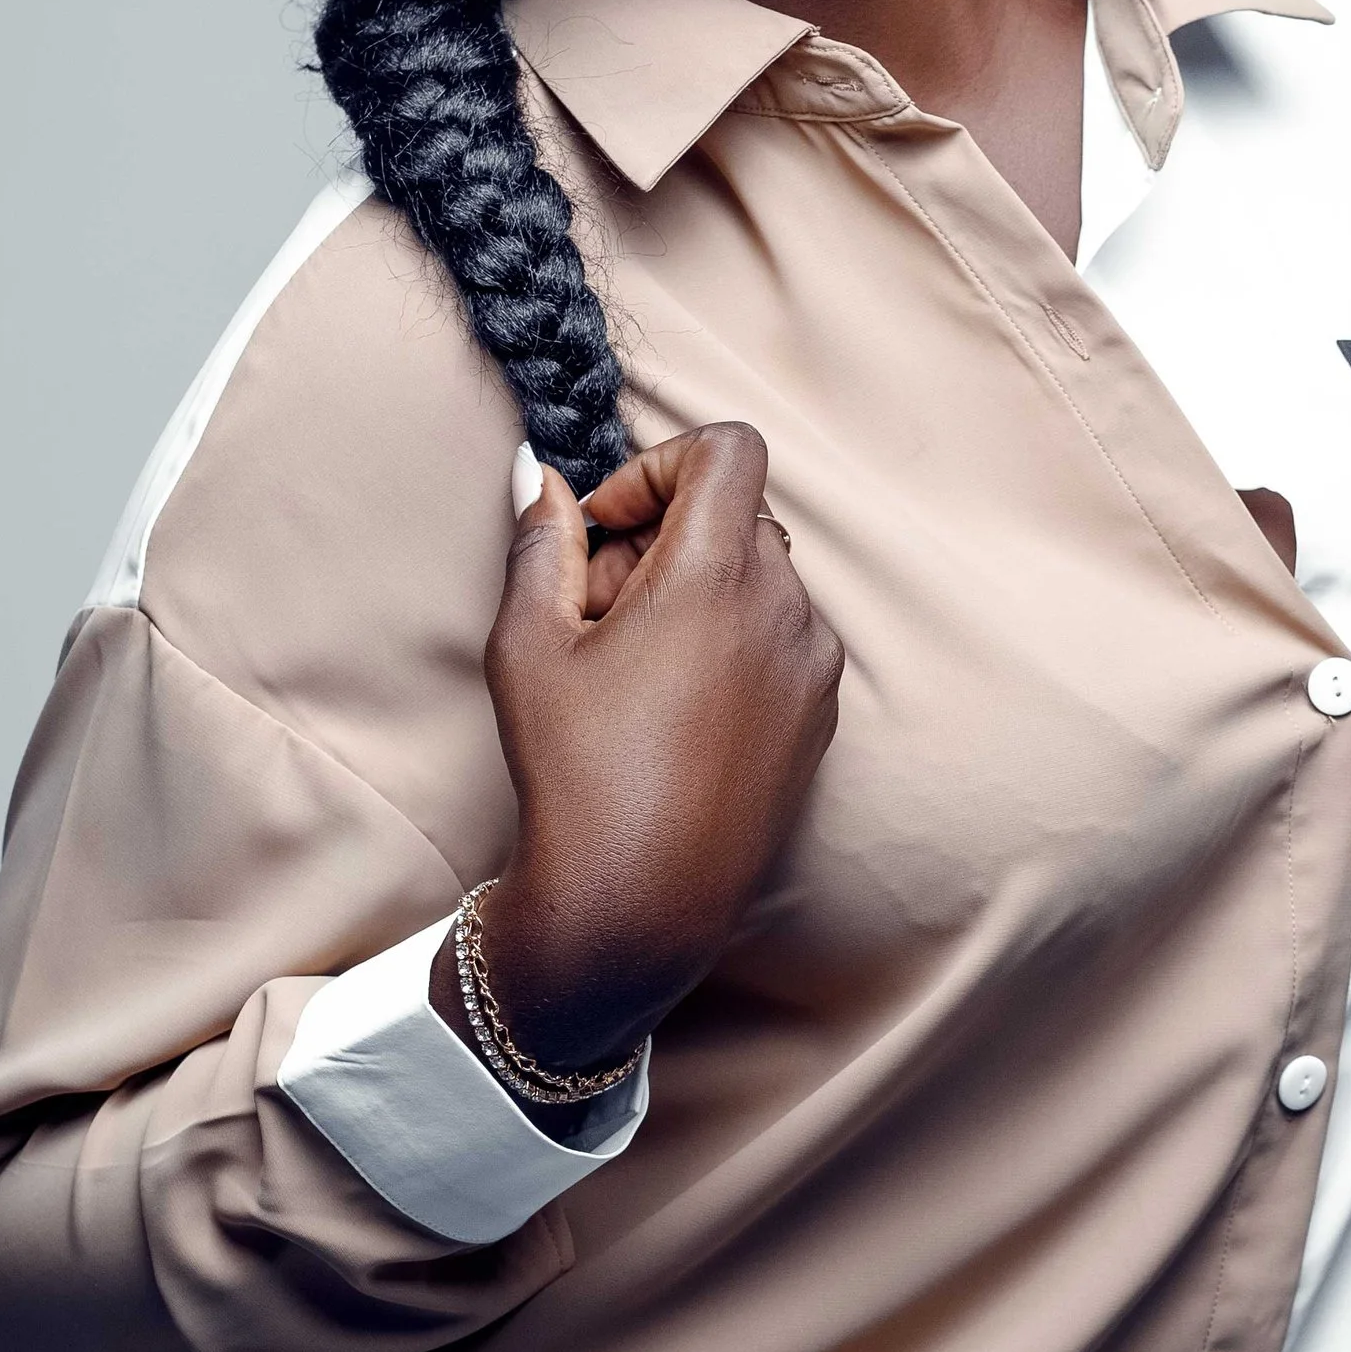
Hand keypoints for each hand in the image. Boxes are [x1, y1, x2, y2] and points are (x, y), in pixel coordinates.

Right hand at [434, 424, 842, 1081]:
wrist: (638, 903)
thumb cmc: (576, 773)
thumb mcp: (530, 645)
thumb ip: (539, 541)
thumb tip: (540, 477)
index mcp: (719, 574)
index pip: (729, 448)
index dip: (658, 465)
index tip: (607, 528)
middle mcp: (787, 609)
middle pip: (736, 514)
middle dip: (663, 536)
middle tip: (597, 609)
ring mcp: (814, 667)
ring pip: (759, 576)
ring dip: (696, 590)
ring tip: (630, 667)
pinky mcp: (820, 717)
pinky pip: (781, 636)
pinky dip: (730, 640)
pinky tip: (671, 708)